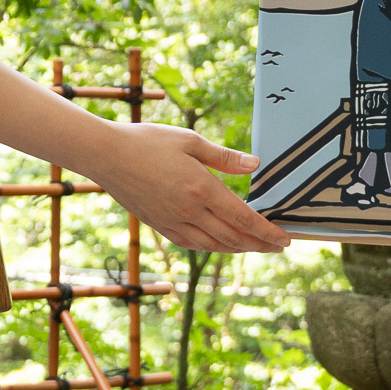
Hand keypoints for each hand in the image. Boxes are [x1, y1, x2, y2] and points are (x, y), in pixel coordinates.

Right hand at [82, 122, 291, 253]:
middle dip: (259, 244)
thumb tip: (255, 165)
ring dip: (237, 249)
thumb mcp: (190, 141)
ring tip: (254, 247)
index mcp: (201, 189)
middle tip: (278, 247)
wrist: (106, 155)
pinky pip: (191, 243)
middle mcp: (189, 211)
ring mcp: (172, 222)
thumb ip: (224, 157)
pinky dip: (211, 247)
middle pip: (232, 237)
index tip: (285, 239)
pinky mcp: (158, 225)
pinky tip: (218, 244)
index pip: (243, 218)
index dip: (267, 231)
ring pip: (212, 245)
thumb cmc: (148, 141)